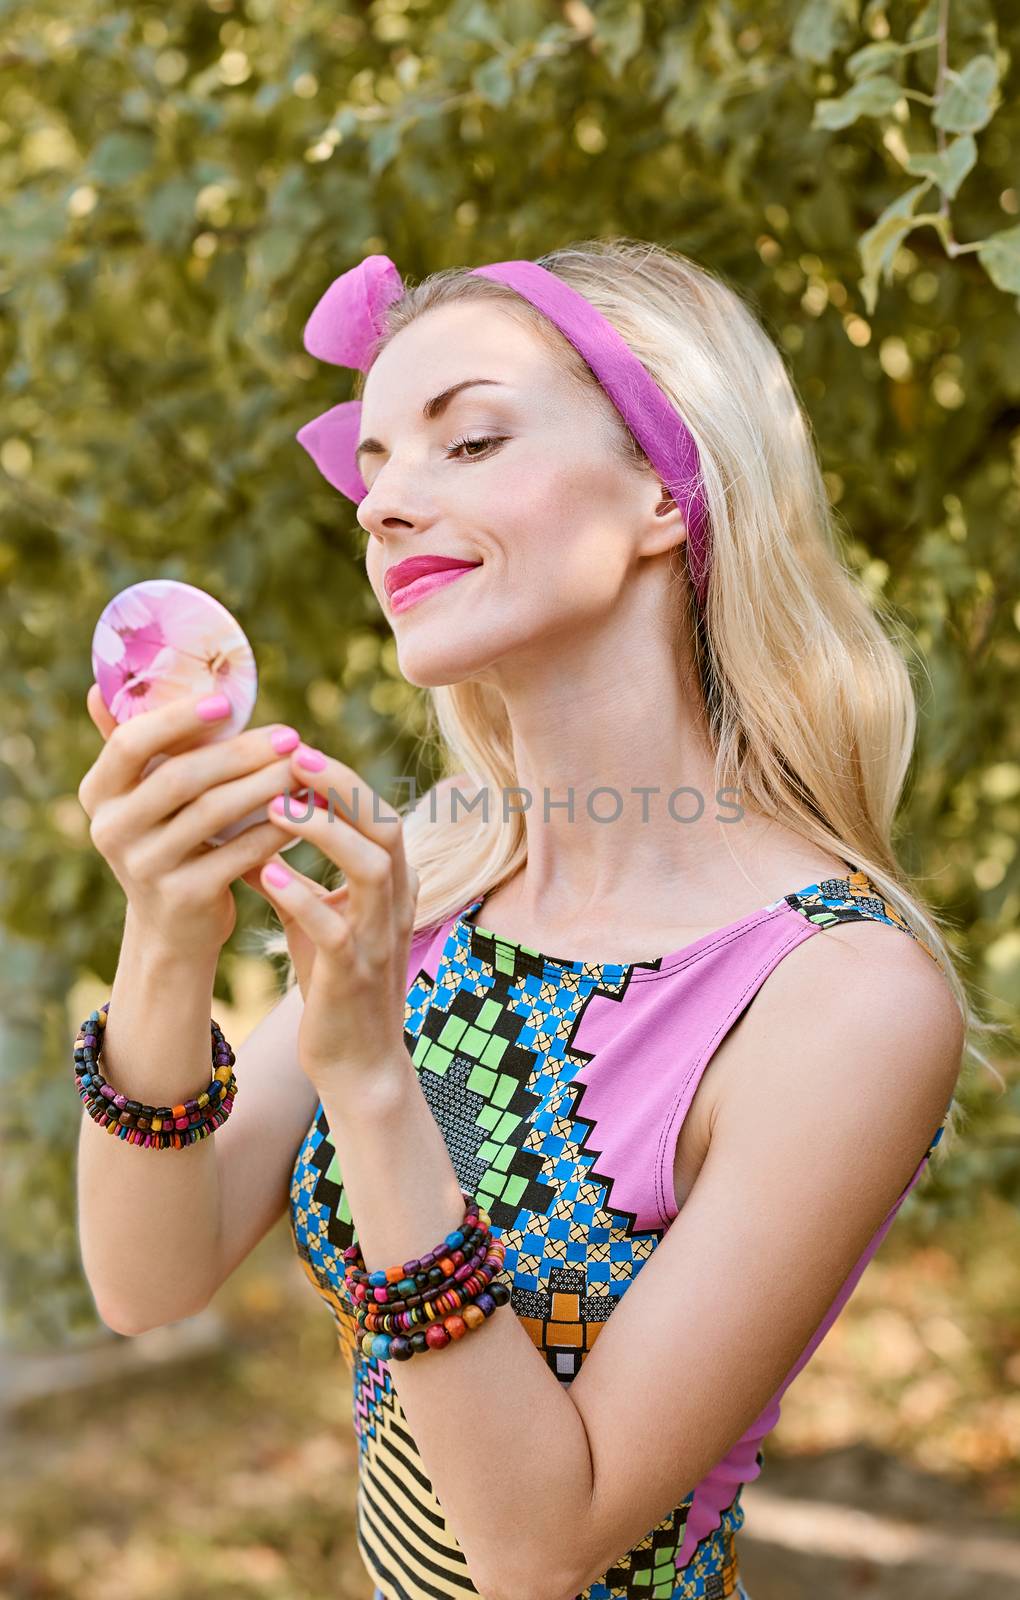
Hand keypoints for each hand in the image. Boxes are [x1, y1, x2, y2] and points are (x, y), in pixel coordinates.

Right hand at [79, 682, 301, 958]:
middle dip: (241, 752)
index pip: (129, 744)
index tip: (226, 702)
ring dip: (265, 785)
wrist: (173, 928)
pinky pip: (238, 853)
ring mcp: (144, 867)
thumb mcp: (143, 797)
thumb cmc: (168, 840)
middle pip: (181, 777)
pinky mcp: (183, 898)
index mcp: (98, 793)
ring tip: (302, 768)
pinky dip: (274, 828)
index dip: (177, 720)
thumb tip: (98, 688)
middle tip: (289, 735)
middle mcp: (111, 830)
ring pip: (213, 813)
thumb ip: (135, 745)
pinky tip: (305, 812)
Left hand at [242, 744, 419, 1091]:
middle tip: (295, 754)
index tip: (298, 749)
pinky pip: (335, 927)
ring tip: (279, 806)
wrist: (356, 1062)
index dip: (343, 778)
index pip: (380, 814)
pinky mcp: (354, 976)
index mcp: (392, 886)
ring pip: (370, 868)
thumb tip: (247, 827)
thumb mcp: (317, 919)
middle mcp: (395, 905)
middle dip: (343, 786)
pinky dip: (301, 896)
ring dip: (325, 832)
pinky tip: (266, 875)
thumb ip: (293, 875)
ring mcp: (378, 940)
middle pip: (386, 826)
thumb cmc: (336, 984)